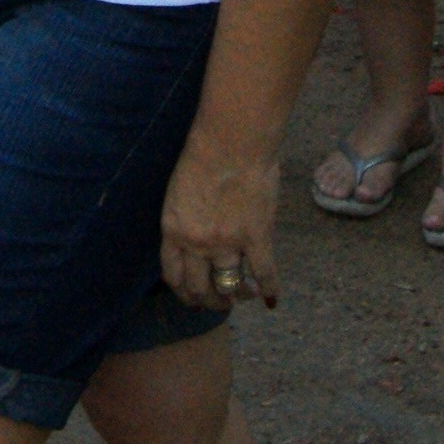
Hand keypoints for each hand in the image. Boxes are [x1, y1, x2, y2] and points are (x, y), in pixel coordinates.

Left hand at [159, 139, 281, 312]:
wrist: (232, 141)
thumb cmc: (205, 155)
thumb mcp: (180, 191)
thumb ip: (185, 219)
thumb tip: (194, 237)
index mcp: (173, 230)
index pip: (173, 275)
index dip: (183, 292)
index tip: (193, 296)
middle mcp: (196, 243)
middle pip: (199, 288)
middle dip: (210, 301)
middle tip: (220, 303)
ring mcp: (226, 244)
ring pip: (229, 286)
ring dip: (237, 296)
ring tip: (244, 295)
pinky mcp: (256, 238)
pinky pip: (263, 274)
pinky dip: (268, 290)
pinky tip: (271, 298)